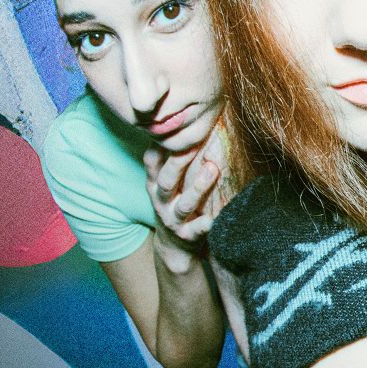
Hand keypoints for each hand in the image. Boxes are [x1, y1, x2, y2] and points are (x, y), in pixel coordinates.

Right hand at [143, 126, 226, 249]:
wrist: (174, 245)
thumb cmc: (175, 202)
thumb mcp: (166, 182)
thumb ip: (171, 158)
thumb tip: (186, 122)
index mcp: (155, 184)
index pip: (152, 162)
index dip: (159, 146)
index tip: (173, 129)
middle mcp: (161, 200)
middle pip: (166, 180)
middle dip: (178, 162)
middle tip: (193, 144)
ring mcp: (173, 219)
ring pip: (184, 204)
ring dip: (198, 187)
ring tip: (212, 169)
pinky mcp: (187, 236)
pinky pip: (197, 230)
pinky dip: (206, 223)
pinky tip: (215, 216)